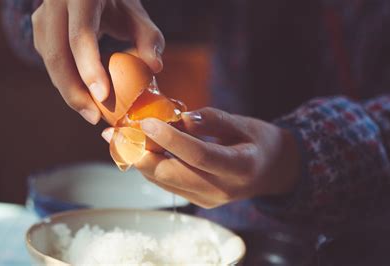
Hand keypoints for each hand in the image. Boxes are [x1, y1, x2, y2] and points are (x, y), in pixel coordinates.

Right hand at [32, 0, 164, 123]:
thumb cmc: (118, 2)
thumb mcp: (136, 13)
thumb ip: (148, 37)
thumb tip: (155, 66)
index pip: (81, 36)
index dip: (89, 68)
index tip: (103, 96)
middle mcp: (55, 4)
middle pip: (56, 55)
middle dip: (73, 91)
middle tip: (93, 117)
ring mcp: (43, 17)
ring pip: (50, 62)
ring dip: (69, 91)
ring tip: (91, 112)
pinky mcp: (40, 31)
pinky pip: (51, 62)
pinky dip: (67, 82)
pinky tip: (84, 97)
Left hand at [102, 107, 299, 207]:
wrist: (273, 172)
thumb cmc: (260, 142)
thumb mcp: (244, 124)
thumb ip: (212, 120)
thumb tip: (178, 118)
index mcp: (239, 168)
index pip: (198, 155)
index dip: (170, 139)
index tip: (146, 122)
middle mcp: (221, 189)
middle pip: (172, 174)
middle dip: (140, 153)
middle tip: (117, 132)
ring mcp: (207, 199)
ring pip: (163, 181)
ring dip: (138, 159)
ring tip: (117, 137)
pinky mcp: (197, 200)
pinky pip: (167, 183)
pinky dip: (149, 165)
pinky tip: (135, 148)